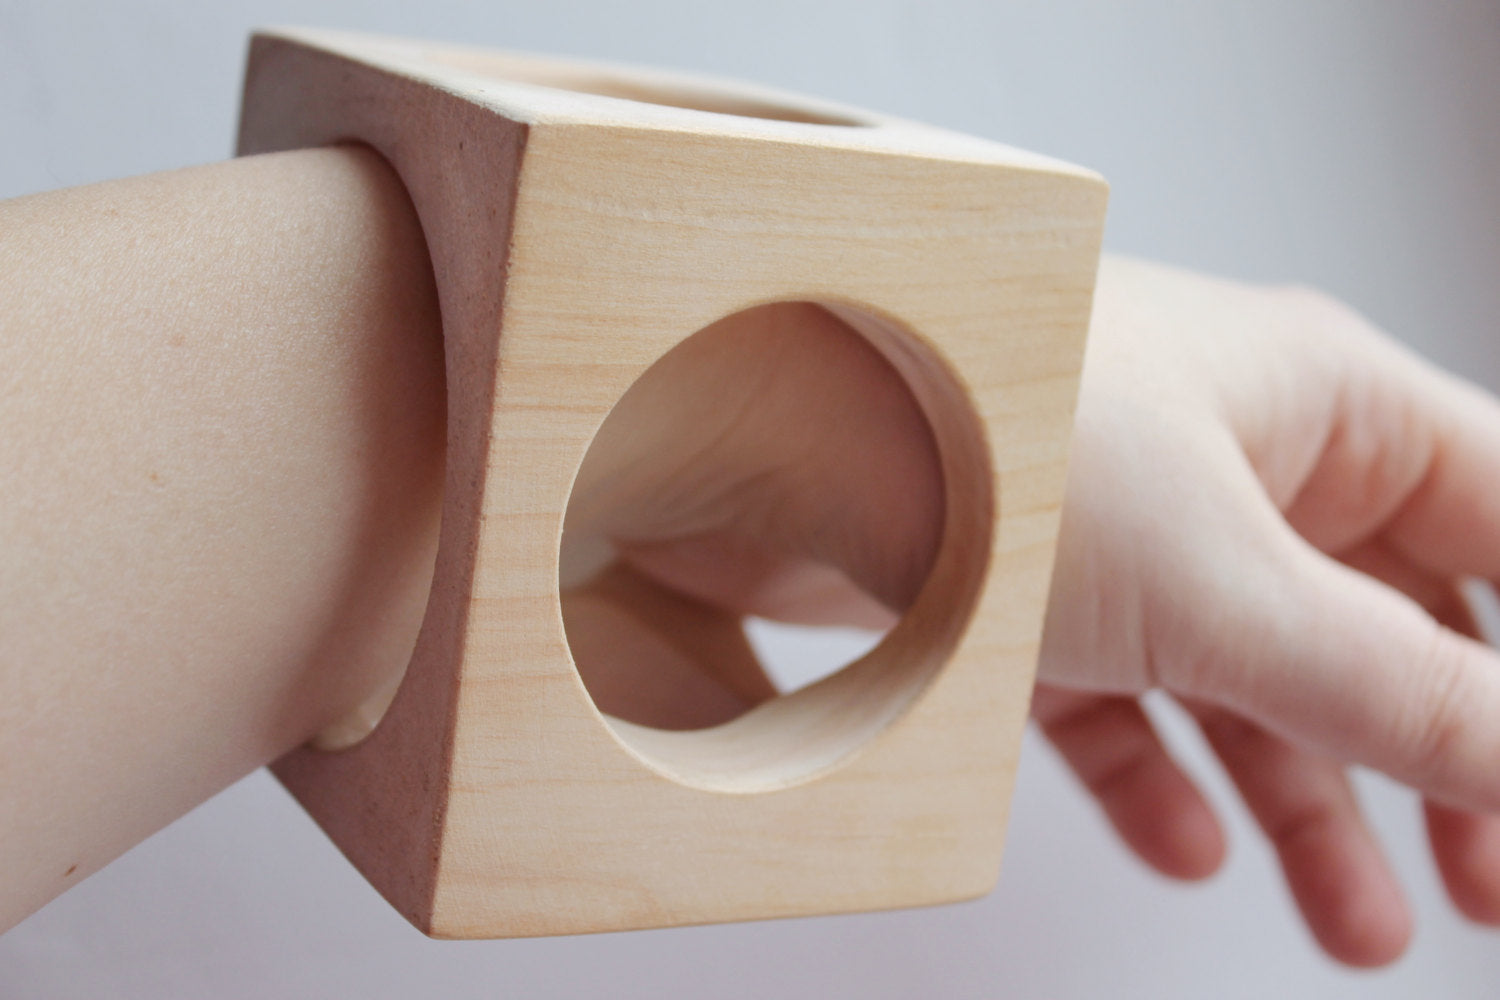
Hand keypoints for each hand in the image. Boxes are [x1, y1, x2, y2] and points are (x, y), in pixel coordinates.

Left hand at [557, 259, 1499, 968]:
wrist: (751, 424)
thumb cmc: (989, 428)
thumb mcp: (1226, 583)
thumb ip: (1386, 687)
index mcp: (1314, 406)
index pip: (1495, 524)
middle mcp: (1224, 459)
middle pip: (1385, 626)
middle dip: (1442, 758)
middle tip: (1482, 881)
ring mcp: (1118, 530)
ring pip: (1249, 682)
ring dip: (1307, 804)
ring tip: (1353, 924)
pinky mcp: (1018, 591)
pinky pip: (1119, 701)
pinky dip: (1158, 777)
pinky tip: (1185, 846)